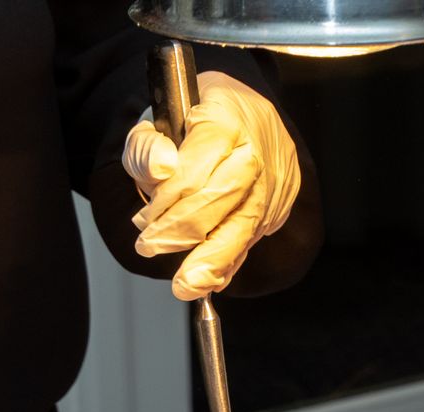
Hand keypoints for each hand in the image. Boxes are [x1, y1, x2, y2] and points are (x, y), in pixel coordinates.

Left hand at [122, 72, 301, 301]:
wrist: (242, 113)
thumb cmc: (195, 118)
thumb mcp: (156, 119)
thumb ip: (147, 145)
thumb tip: (161, 170)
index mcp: (225, 119)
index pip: (196, 170)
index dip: (166, 202)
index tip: (143, 223)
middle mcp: (257, 149)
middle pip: (226, 198)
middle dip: (186, 231)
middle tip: (151, 250)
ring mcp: (274, 178)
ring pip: (247, 224)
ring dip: (213, 260)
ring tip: (186, 286)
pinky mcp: (280, 202)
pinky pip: (254, 236)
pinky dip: (229, 260)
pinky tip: (209, 279)